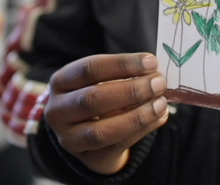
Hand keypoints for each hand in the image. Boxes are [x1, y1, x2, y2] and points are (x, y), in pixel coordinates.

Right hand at [45, 53, 168, 174]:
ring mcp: (69, 138)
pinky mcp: (87, 157)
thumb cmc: (99, 94)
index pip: (89, 68)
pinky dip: (142, 130)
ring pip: (102, 131)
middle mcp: (58, 111)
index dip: (122, 64)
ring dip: (138, 116)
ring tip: (161, 103)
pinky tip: (159, 117)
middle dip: (131, 90)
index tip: (151, 62)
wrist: (85, 132)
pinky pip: (117, 145)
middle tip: (159, 83)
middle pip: (92, 99)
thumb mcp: (102, 79)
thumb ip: (124, 74)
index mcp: (61, 82)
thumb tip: (155, 73)